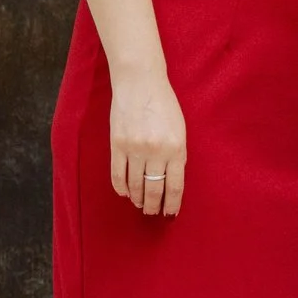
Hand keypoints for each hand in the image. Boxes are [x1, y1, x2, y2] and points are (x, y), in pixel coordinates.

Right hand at [110, 69, 187, 217]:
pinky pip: (118, 174)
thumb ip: (177, 153)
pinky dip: (121, 188)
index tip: (170, 213)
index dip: (172, 203)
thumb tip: (171, 179)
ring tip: (140, 204)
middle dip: (154, 205)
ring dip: (138, 198)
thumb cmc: (164, 105)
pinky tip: (125, 194)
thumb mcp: (180, 129)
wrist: (140, 83)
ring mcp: (135, 149)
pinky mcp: (117, 145)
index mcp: (176, 148)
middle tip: (153, 214)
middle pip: (154, 189)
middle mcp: (156, 151)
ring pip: (135, 185)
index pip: (175, 185)